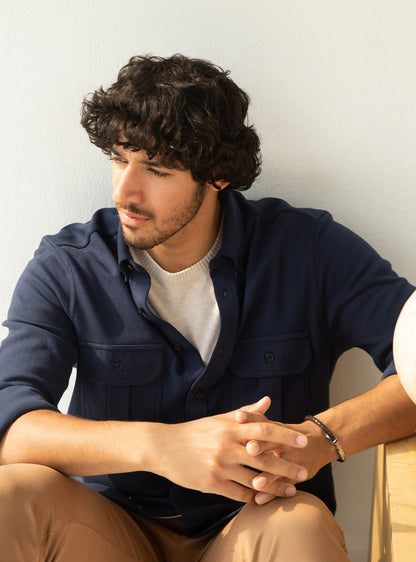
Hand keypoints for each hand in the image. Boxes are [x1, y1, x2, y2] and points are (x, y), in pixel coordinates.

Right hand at [149, 398, 307, 503]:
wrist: (163, 447)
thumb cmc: (194, 431)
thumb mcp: (219, 418)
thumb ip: (246, 412)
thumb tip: (268, 401)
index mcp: (230, 427)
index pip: (264, 429)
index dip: (286, 435)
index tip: (303, 440)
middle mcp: (227, 446)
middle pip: (264, 457)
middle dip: (287, 465)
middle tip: (305, 471)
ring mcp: (220, 466)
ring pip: (254, 480)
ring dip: (275, 486)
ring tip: (292, 490)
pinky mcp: (212, 484)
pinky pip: (239, 494)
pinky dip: (253, 497)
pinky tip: (264, 499)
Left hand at [236, 400, 332, 503]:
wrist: (320, 441)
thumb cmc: (287, 434)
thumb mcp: (275, 425)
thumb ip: (256, 421)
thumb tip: (237, 415)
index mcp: (276, 429)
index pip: (262, 420)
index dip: (251, 418)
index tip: (238, 417)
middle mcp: (285, 443)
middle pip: (271, 443)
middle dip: (260, 446)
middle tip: (249, 449)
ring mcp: (294, 459)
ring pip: (279, 469)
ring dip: (267, 476)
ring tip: (256, 483)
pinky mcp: (298, 475)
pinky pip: (284, 485)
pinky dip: (271, 493)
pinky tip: (259, 500)